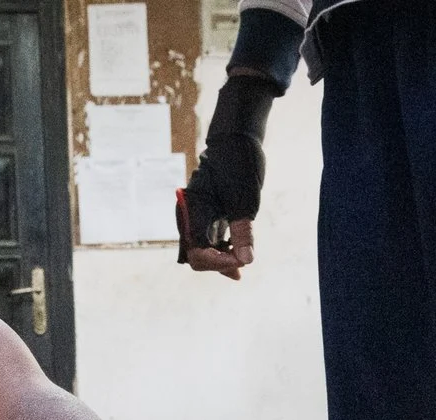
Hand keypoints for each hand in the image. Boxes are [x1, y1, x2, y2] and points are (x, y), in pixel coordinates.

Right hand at [179, 72, 276, 280]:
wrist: (236, 138)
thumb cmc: (237, 164)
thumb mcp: (244, 200)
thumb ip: (242, 232)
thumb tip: (245, 261)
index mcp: (191, 213)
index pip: (197, 253)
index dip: (218, 263)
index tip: (242, 261)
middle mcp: (189, 218)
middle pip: (197, 256)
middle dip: (218, 264)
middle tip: (243, 265)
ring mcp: (197, 217)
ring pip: (203, 250)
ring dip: (221, 260)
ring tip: (242, 263)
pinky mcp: (206, 214)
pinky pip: (209, 240)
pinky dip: (222, 250)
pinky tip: (238, 253)